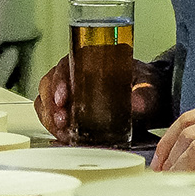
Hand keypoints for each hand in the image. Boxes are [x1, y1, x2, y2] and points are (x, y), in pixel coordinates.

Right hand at [35, 54, 165, 141]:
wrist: (149, 98)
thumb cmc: (145, 86)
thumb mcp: (148, 88)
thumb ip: (143, 95)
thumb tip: (137, 103)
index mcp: (90, 60)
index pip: (65, 65)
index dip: (58, 82)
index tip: (62, 99)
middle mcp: (75, 73)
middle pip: (48, 83)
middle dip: (50, 105)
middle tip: (61, 121)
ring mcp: (70, 91)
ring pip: (45, 100)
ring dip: (49, 117)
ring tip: (62, 131)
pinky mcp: (70, 109)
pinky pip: (51, 114)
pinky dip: (53, 125)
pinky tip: (63, 135)